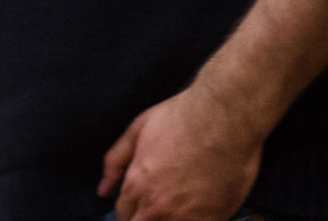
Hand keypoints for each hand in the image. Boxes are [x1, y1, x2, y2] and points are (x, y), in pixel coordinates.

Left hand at [98, 81, 262, 220]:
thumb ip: (116, 161)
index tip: (140, 202)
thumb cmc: (183, 117)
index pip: (123, 215)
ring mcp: (186, 218)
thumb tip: (103, 189)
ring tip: (175, 204)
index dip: (130, 209)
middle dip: (143, 218)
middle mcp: (158, 207)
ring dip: (166, 220)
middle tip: (157, 204)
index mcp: (138, 185)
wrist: (224, 116)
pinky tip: (195, 209)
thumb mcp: (139, 128)